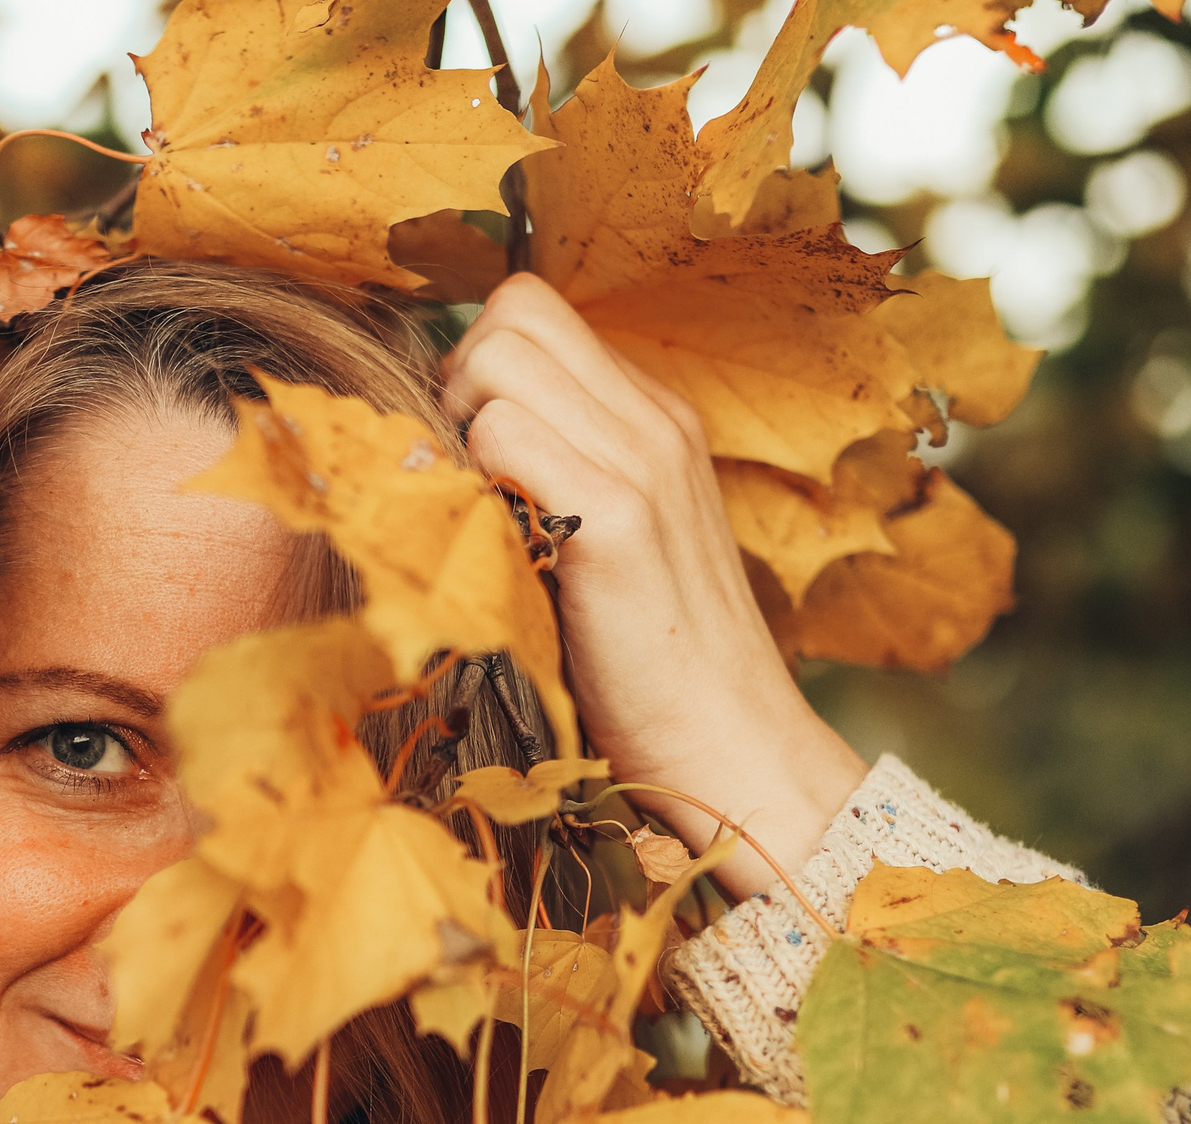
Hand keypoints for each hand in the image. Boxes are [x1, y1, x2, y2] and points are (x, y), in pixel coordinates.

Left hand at [441, 273, 868, 898]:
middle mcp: (655, 422)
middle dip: (457, 376)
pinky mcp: (616, 522)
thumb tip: (457, 438)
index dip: (480, 363)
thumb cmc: (651, 662)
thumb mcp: (614, 541)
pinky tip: (488, 544)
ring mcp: (642, 464)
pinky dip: (471, 477)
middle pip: (513, 311)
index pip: (536, 309)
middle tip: (459, 469)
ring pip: (496, 360)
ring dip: (457, 426)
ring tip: (474, 508)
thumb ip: (562, 471)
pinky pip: (504, 437)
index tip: (470, 446)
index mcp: (658, 417)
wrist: (733, 747)